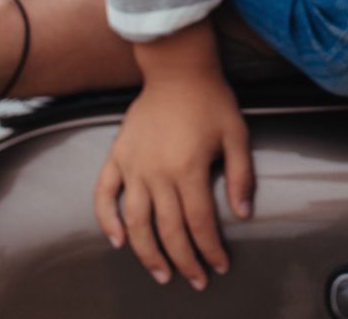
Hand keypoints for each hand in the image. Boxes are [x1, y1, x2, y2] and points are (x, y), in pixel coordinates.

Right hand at [94, 60, 253, 289]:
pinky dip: (107, 221)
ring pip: (136, 223)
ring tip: (162, 274)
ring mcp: (134, 166)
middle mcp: (157, 173)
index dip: (211, 249)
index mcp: (188, 168)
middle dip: (185, 261)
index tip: (220, 266)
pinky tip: (118, 241)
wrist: (178, 67)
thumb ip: (241, 174)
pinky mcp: (118, 156)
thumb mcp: (236, 133)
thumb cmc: (211, 99)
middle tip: (196, 280)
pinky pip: (105, 195)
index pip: (200, 223)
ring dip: (148, 254)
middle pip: (169, 230)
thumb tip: (242, 214)